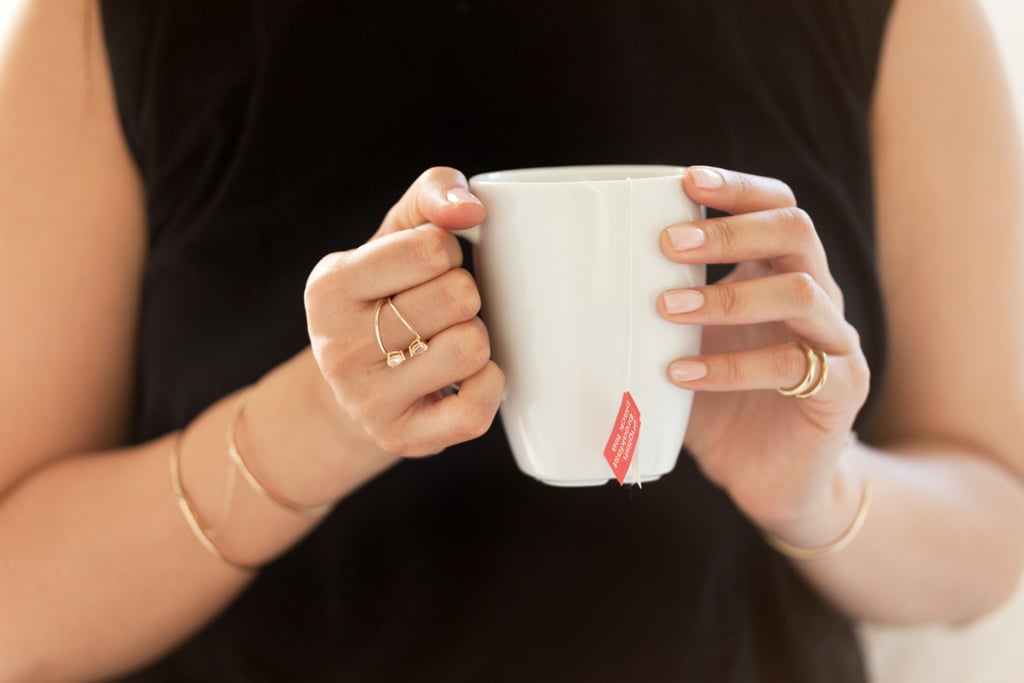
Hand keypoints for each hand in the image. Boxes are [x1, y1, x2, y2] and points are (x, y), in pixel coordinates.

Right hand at [305, 167, 503, 457]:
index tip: (427, 270)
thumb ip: (431, 195)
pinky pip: (474, 409)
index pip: (430, 247)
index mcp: (329, 285)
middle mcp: (336, 345)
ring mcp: (365, 399)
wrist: (356, 385)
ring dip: (476, 339)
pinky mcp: (400, 438)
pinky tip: (466, 378)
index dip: (448, 253)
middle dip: (465, 296)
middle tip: (440, 311)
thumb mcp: (395, 236)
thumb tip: (471, 208)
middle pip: (457, 296)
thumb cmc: (387, 296)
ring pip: (471, 348)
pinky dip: (489, 386)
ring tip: (445, 343)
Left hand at [660, 166, 870, 541]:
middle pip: (796, 231)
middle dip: (731, 229)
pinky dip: (733, 367)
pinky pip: (795, 366)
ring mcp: (834, 342)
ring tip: (667, 307)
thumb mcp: (681, 351)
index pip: (776, 207)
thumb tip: (569, 293)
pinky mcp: (840, 391)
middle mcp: (816, 298)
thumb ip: (652, 319)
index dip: (739, 188)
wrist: (772, 482)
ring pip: (803, 291)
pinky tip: (683, 375)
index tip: (687, 179)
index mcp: (778, 274)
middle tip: (670, 242)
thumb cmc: (720, 408)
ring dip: (729, 295)